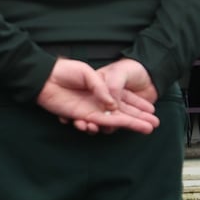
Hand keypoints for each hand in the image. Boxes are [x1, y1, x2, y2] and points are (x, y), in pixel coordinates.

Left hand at [36, 58, 158, 134]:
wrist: (45, 77)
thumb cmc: (66, 71)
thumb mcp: (88, 74)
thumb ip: (102, 89)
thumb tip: (113, 106)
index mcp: (103, 89)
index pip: (125, 100)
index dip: (139, 106)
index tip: (153, 113)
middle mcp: (98, 102)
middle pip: (122, 113)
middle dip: (137, 120)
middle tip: (153, 127)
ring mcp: (89, 109)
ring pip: (111, 121)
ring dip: (127, 125)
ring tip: (143, 128)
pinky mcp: (78, 115)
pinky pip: (93, 123)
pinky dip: (100, 126)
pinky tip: (110, 124)